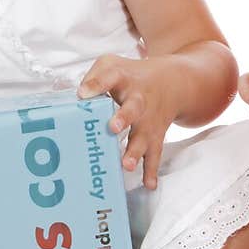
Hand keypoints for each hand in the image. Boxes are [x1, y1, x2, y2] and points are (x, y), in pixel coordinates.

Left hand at [77, 54, 180, 189]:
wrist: (172, 83)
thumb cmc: (132, 76)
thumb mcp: (111, 65)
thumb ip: (92, 77)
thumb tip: (76, 98)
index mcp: (124, 79)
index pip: (110, 77)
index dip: (96, 84)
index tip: (83, 94)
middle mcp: (138, 100)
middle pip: (132, 108)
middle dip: (123, 118)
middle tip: (113, 128)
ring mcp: (148, 120)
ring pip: (143, 136)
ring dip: (135, 151)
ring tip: (126, 164)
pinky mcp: (155, 136)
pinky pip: (154, 153)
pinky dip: (152, 170)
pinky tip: (148, 184)